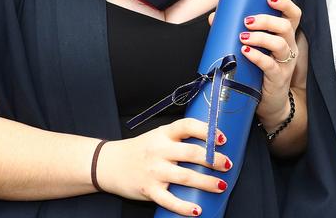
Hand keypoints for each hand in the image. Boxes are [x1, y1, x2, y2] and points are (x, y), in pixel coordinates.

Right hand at [96, 118, 231, 215]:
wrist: (109, 164)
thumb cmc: (139, 150)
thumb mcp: (157, 137)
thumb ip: (178, 139)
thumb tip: (211, 144)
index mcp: (163, 134)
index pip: (187, 126)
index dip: (207, 131)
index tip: (222, 139)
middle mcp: (159, 150)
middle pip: (191, 152)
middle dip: (213, 159)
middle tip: (227, 164)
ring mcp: (154, 171)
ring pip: (185, 176)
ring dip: (206, 182)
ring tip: (221, 185)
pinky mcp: (149, 189)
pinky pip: (169, 200)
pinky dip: (184, 207)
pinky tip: (197, 210)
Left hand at [241, 0, 301, 127]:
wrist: (271, 102)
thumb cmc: (261, 70)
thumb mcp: (254, 48)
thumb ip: (237, 31)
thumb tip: (214, 17)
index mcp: (285, 36)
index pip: (293, 15)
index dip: (285, 4)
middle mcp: (289, 47)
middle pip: (285, 27)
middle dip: (265, 20)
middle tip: (246, 21)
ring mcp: (286, 63)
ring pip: (279, 44)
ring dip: (260, 37)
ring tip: (243, 36)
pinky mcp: (278, 78)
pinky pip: (270, 65)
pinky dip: (257, 56)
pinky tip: (245, 52)